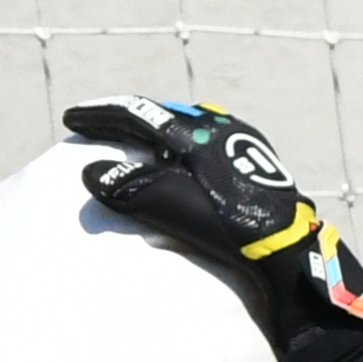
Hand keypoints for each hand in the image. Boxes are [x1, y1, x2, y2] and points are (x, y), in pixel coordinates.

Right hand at [57, 96, 362, 331]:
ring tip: (131, 144)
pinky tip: (175, 163)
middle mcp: (217, 126)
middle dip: (126, 120)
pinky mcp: (252, 157)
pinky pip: (204, 141)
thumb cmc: (232, 228)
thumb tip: (91, 173)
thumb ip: (131, 189)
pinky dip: (177, 147)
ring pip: (184, 127)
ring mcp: (238, 139)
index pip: (137, 115)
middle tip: (98, 126)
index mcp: (195, 132)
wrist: (289, 246)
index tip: (72, 118)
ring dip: (153, 134)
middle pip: (160, 115)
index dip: (101, 116)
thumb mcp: (175, 208)